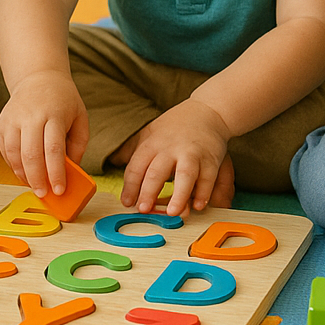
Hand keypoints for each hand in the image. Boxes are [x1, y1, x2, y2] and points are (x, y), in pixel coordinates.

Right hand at [0, 71, 88, 198]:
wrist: (38, 77)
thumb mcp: (80, 118)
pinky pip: (5, 150)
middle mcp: (31, 115)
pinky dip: (12, 165)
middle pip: (31, 153)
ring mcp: (13, 118)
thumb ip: (77, 145)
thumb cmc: (63, 101)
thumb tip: (70, 172)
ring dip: (23, 174)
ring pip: (13, 153)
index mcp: (54, 113)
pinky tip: (23, 173)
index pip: (53, 148)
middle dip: (37, 178)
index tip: (59, 190)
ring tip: (33, 185)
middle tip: (44, 194)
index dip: (55, 172)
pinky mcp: (2, 123)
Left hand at [119, 100, 232, 215]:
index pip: (137, 166)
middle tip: (144, 209)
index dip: (130, 185)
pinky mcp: (211, 159)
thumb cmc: (175, 126)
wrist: (208, 111)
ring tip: (174, 213)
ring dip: (179, 195)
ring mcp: (192, 154)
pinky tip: (198, 205)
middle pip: (157, 171)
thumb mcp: (150, 132)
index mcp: (153, 144)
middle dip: (149, 191)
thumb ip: (132, 149)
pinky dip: (204, 192)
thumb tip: (113, 160)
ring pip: (185, 175)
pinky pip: (207, 178)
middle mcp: (170, 149)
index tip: (126, 202)